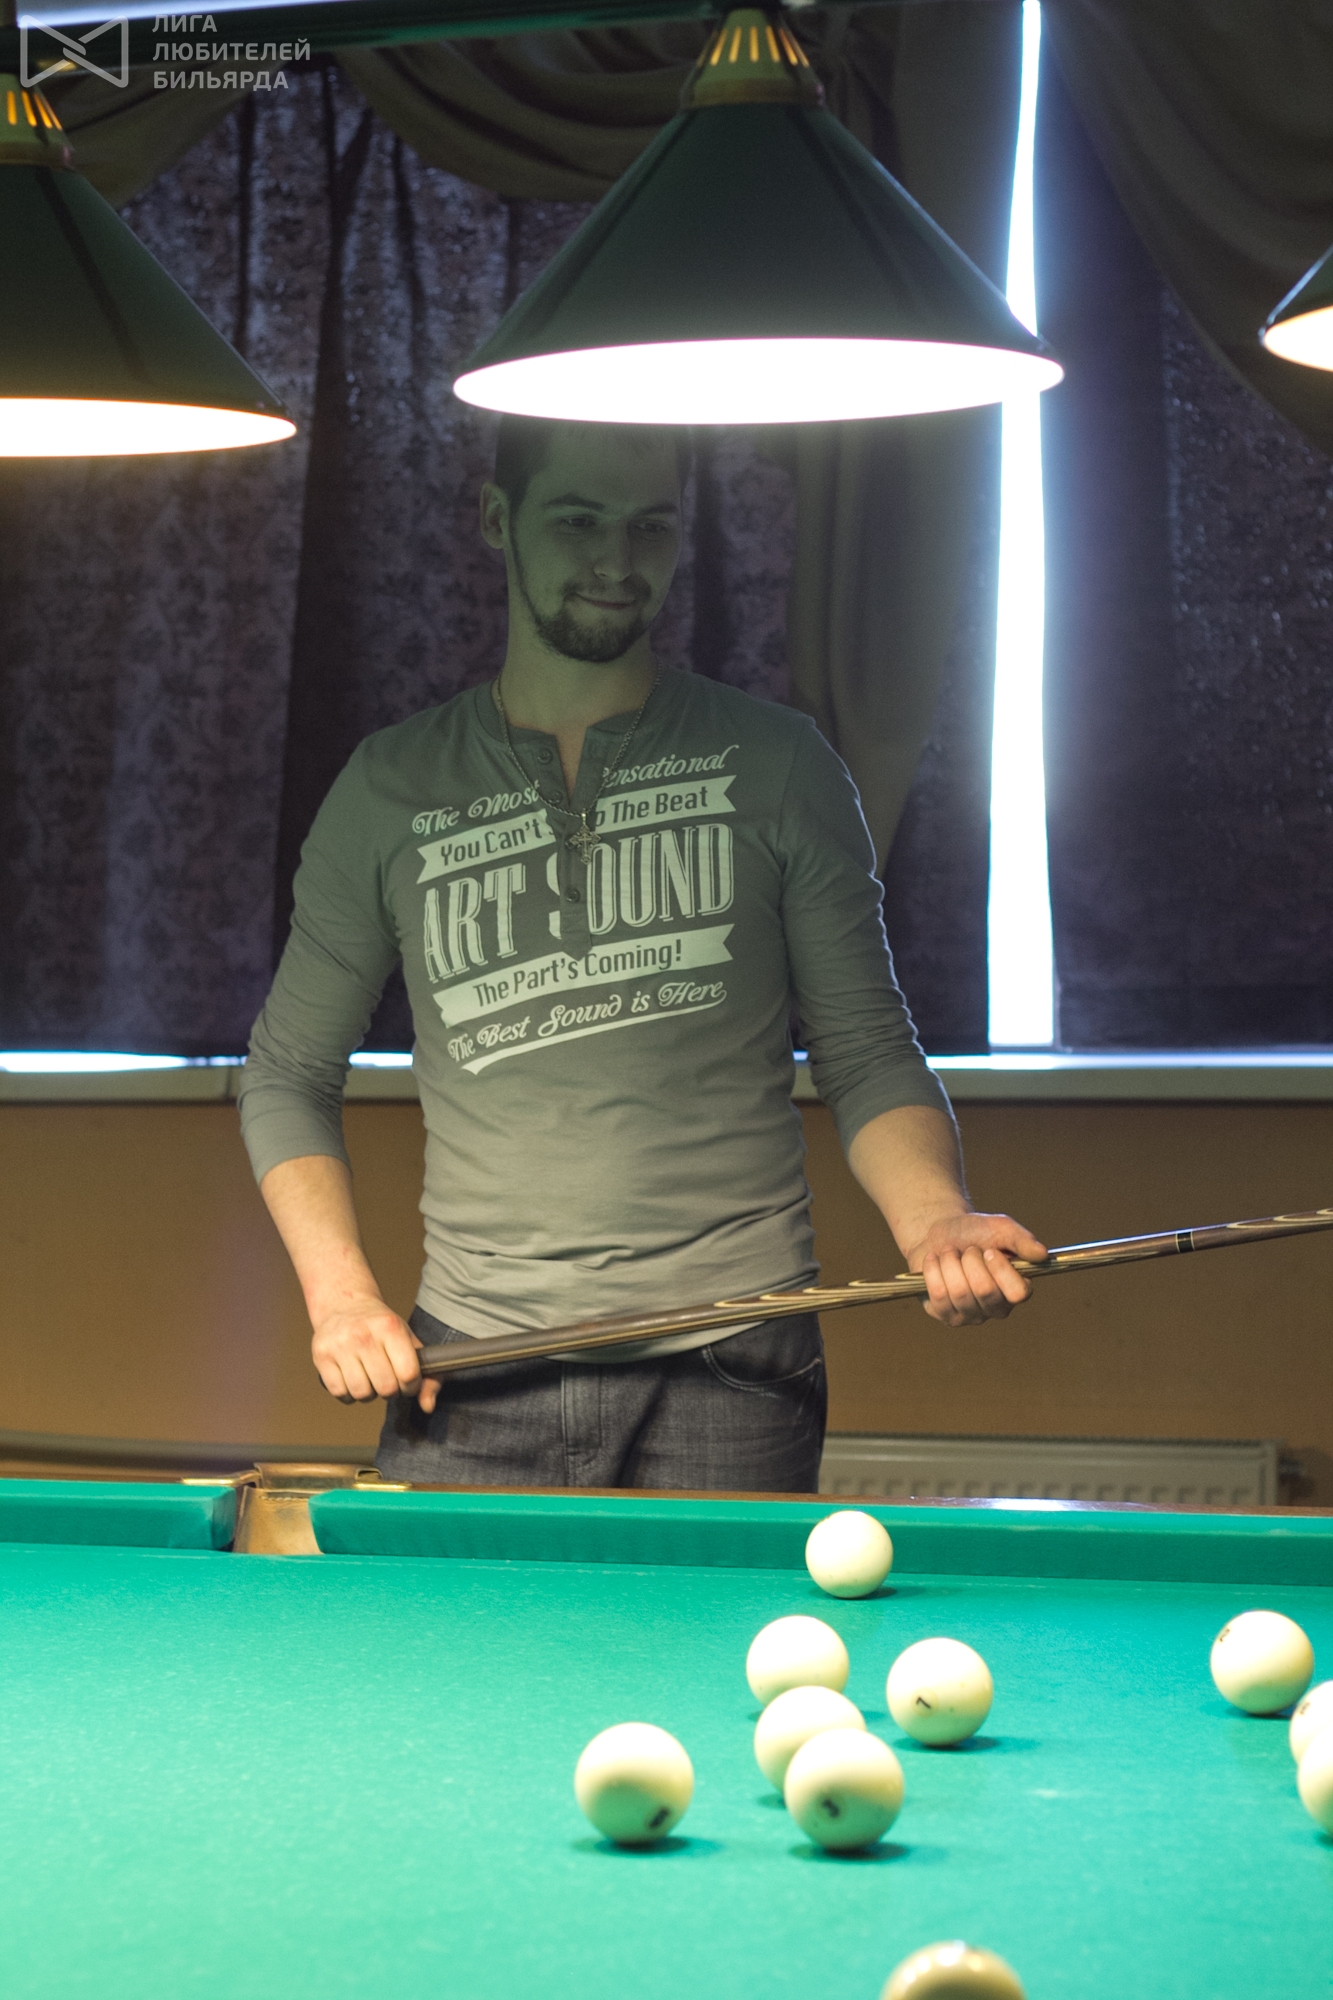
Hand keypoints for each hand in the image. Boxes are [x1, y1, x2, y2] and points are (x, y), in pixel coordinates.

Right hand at [311, 1299, 440, 1411]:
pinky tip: (352, 1379)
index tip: (408, 1382)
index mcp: (390, 1327)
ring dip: (369, 1393)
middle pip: (386, 1388)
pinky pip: (340, 1393)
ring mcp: (340, 1345)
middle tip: (387, 1379)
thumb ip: (427, 1374)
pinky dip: (348, 1394)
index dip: (412, 1386)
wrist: (345, 1304)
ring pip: (362, 1393)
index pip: (408, 1374)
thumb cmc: (381, 1327)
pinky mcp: (321, 1356)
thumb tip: (428, 1406)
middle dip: (390, 1391)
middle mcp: (364, 1335)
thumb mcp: (408, 1340)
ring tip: (369, 1378)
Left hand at [902, 1212, 1047, 1326]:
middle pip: (985, 1290)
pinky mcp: (945, 1315)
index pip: (1018, 1293)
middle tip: (968, 1250)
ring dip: (950, 1262)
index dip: (1001, 1270)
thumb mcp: (1000, 1228)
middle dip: (971, 1260)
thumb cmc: (975, 1233)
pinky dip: (933, 1269)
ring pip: (959, 1292)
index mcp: (1016, 1288)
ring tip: (950, 1253)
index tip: (989, 1251)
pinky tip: (935, 1260)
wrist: (940, 1234)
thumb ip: (1021, 1240)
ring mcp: (970, 1315)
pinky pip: (939, 1295)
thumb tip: (1042, 1254)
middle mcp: (996, 1307)